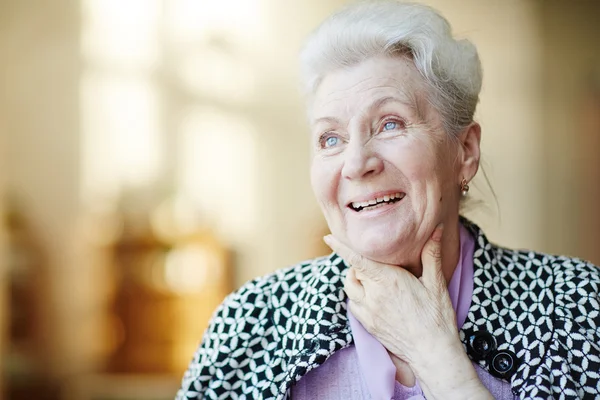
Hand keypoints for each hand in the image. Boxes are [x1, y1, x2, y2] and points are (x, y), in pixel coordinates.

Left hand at [324, 224, 491, 398]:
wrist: (433, 353)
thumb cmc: (438, 318)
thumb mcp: (436, 284)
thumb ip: (431, 254)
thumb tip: (436, 228)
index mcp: (390, 280)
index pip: (358, 260)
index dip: (342, 248)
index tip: (328, 238)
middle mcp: (374, 295)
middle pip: (354, 270)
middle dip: (360, 263)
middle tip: (374, 260)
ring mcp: (369, 311)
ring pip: (349, 288)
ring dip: (355, 279)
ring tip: (370, 276)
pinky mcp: (368, 325)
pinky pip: (353, 305)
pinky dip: (356, 296)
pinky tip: (370, 296)